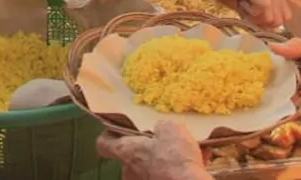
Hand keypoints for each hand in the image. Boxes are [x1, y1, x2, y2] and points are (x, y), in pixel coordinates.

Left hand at [97, 121, 211, 179]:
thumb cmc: (174, 158)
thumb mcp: (171, 128)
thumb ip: (162, 126)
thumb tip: (162, 129)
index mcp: (126, 152)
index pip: (104, 144)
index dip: (110, 136)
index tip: (117, 130)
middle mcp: (129, 172)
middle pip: (130, 158)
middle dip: (146, 151)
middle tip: (163, 143)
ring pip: (149, 170)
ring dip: (162, 162)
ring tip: (184, 154)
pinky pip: (164, 178)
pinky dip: (174, 172)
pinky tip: (195, 164)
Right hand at [191, 0, 290, 28]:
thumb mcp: (245, 3)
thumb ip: (260, 13)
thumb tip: (273, 31)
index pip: (284, 15)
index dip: (267, 22)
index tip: (249, 12)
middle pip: (279, 19)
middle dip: (260, 20)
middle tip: (242, 6)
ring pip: (271, 16)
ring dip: (253, 15)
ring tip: (239, 1)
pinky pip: (262, 9)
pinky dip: (248, 11)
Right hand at [271, 37, 300, 112]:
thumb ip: (300, 47)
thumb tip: (273, 47)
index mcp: (298, 57)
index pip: (277, 62)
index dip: (267, 67)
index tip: (256, 72)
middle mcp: (299, 74)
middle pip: (281, 83)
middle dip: (275, 89)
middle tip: (268, 94)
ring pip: (291, 99)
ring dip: (290, 103)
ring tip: (292, 104)